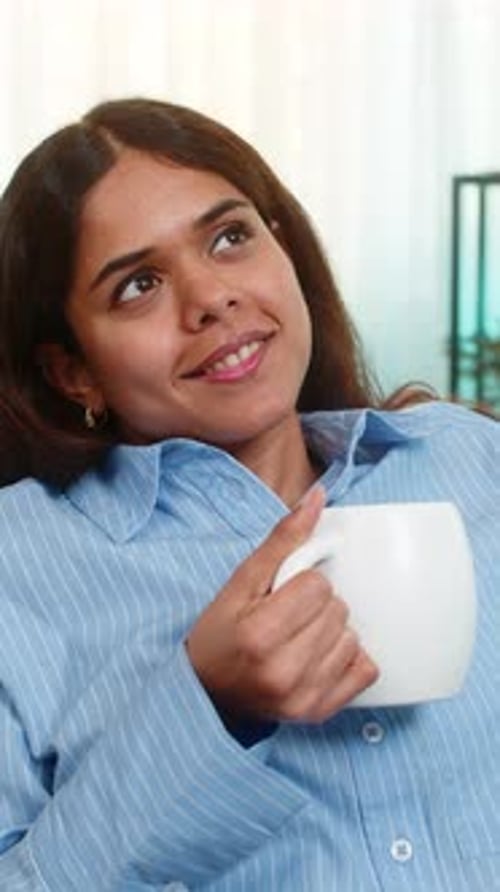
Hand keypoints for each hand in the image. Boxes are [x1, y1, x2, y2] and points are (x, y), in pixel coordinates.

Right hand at [186, 487, 378, 724]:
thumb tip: (317, 498)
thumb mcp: (242, 581)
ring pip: (352, 640)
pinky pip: (365, 672)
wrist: (204, 690)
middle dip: (318, 606)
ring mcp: (302, 698)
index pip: (318, 587)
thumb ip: (283, 540)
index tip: (283, 595)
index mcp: (259, 634)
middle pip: (338, 612)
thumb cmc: (220, 632)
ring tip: (302, 637)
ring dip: (333, 632)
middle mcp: (283, 671)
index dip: (303, 584)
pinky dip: (349, 660)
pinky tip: (321, 657)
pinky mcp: (318, 714)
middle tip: (290, 616)